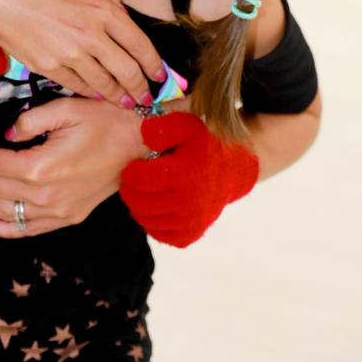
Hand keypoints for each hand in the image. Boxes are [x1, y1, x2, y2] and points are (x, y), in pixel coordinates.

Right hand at [0, 0, 166, 106]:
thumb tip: (120, 7)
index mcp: (102, 8)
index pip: (140, 43)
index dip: (154, 63)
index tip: (160, 74)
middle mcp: (91, 35)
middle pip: (127, 70)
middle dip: (142, 87)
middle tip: (148, 97)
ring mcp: (70, 55)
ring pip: (104, 83)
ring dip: (120, 95)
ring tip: (127, 102)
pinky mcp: (50, 68)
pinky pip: (78, 86)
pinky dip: (92, 93)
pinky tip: (98, 95)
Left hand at [0, 97, 147, 237]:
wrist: (142, 145)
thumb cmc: (106, 120)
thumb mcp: (67, 108)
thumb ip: (30, 120)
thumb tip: (5, 133)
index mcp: (41, 167)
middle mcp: (45, 196)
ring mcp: (58, 211)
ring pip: (7, 213)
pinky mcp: (69, 217)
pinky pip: (30, 229)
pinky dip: (7, 230)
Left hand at [119, 112, 258, 247]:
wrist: (231, 172)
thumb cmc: (203, 146)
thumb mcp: (187, 127)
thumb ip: (165, 127)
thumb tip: (144, 134)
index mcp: (186, 174)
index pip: (143, 179)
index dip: (131, 173)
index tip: (131, 167)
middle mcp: (189, 202)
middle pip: (142, 203)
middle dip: (130, 191)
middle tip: (130, 181)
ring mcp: (190, 222)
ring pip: (147, 219)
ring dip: (138, 206)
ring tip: (141, 191)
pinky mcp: (189, 235)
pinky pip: (158, 233)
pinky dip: (150, 221)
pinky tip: (154, 205)